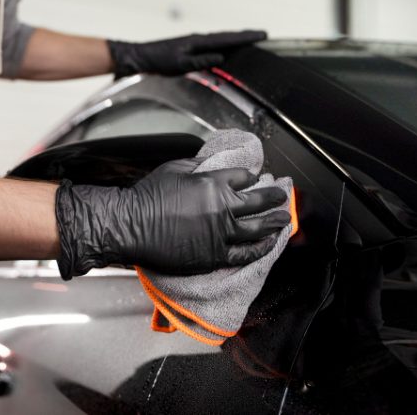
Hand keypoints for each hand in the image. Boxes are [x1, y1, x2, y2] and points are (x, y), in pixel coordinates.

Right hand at [54, 158, 289, 278]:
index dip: (252, 177)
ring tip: (284, 219)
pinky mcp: (214, 255)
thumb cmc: (148, 196)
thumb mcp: (174, 168)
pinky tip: (270, 244)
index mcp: (213, 183)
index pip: (243, 178)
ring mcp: (221, 234)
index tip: (257, 178)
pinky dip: (261, 248)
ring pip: (258, 229)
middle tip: (283, 195)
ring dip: (275, 222)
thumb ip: (198, 164)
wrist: (132, 226)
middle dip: (275, 197)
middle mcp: (222, 208)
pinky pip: (245, 253)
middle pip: (258, 202)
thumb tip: (211, 162)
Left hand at [107, 30, 266, 77]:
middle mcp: (198, 39)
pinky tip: (226, 48)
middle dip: (244, 36)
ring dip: (235, 39)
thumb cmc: (158, 60)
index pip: (227, 38)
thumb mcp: (180, 64)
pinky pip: (212, 45)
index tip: (262, 34)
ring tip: (249, 39)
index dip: (245, 37)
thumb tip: (220, 57)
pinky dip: (224, 44)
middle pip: (226, 36)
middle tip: (262, 34)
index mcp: (198, 41)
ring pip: (220, 40)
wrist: (140, 57)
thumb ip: (201, 61)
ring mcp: (194, 43)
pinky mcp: (190, 48)